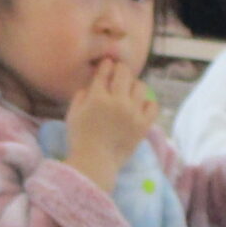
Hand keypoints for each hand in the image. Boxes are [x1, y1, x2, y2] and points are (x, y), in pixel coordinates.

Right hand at [65, 60, 157, 190]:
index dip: (106, 65)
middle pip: (124, 73)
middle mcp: (117, 102)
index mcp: (97, 98)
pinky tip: (139, 106)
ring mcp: (133, 113)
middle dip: (120, 70)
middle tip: (119, 73)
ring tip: (129, 92)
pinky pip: (152, 105)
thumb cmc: (80, 138)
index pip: (105, 72)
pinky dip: (147, 103)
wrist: (95, 162)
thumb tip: (93, 84)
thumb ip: (81, 95)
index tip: (108, 64)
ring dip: (133, 85)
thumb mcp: (72, 114)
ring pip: (140, 86)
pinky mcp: (144, 125)